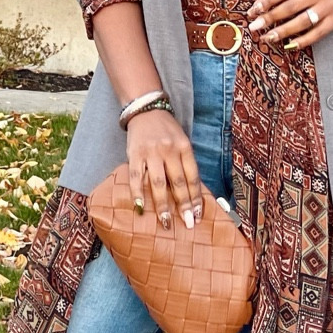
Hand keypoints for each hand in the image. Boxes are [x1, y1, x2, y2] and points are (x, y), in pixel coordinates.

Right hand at [125, 107, 203, 230]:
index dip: (196, 198)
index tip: (197, 215)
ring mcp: (151, 153)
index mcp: (184, 147)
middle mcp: (169, 150)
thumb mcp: (182, 141)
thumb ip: (185, 163)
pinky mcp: (134, 154)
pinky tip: (140, 207)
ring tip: (166, 222)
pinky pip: (135, 177)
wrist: (145, 109)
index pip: (193, 177)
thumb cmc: (166, 130)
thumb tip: (191, 193)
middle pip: (178, 182)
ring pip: (159, 183)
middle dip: (183, 205)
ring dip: (163, 205)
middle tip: (188, 223)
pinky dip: (137, 193)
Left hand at [248, 0, 332, 51]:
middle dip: (269, 17)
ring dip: (282, 31)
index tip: (252, 10)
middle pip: (290, 7)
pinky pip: (317, 33)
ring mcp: (328, 7)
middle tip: (253, 26)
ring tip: (267, 37)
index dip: (267, 1)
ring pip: (301, 21)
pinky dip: (303, 40)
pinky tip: (289, 45)